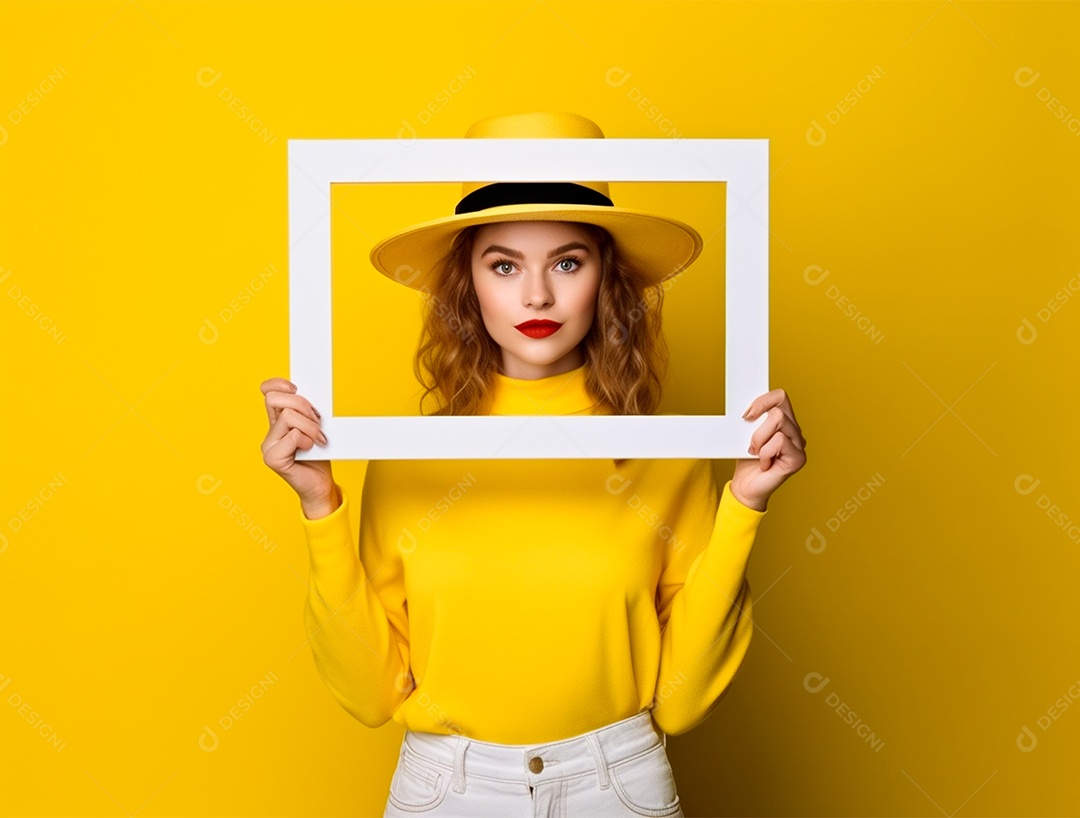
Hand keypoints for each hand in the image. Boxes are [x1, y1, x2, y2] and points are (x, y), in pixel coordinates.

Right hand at [259, 377, 338, 516]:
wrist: (321, 484)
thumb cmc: (319, 455)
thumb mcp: (314, 425)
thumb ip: (306, 409)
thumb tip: (306, 393)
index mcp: (277, 420)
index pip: (267, 391)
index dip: (279, 384)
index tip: (296, 388)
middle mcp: (270, 431)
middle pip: (276, 399)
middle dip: (302, 406)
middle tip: (316, 421)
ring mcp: (268, 446)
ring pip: (289, 416)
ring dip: (310, 426)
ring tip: (317, 439)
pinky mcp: (272, 458)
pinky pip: (293, 435)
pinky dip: (307, 440)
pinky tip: (310, 449)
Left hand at [730, 388, 806, 511]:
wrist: (746, 487)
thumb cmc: (746, 461)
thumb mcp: (746, 434)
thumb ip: (753, 418)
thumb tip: (749, 406)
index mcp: (784, 422)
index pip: (780, 397)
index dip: (762, 401)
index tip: (746, 415)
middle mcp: (795, 432)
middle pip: (779, 409)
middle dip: (757, 423)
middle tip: (749, 441)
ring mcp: (799, 445)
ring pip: (778, 421)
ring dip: (759, 438)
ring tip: (756, 452)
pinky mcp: (798, 459)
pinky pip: (780, 440)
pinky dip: (765, 452)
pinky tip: (765, 463)